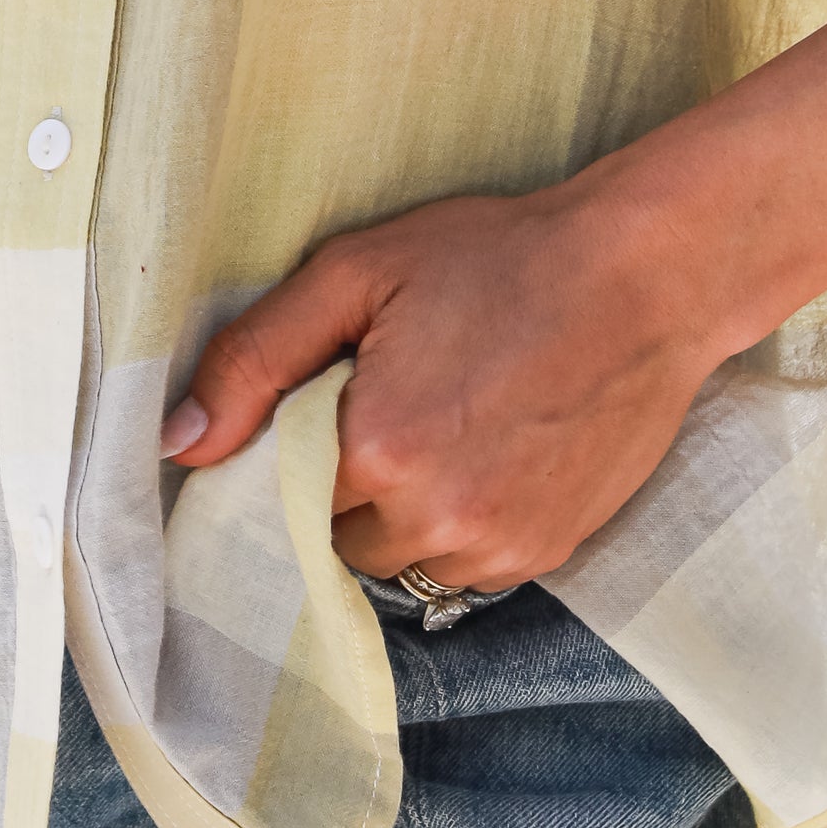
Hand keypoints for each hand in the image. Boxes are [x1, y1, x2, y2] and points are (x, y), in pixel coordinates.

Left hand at [162, 166, 719, 589]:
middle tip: (389, 405)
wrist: (648, 277)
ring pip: (401, 563)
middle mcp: (437, 520)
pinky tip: (486, 451)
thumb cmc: (501, 258)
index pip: (279, 500)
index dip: (294, 453)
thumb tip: (178, 444)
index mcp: (378, 452)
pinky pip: (467, 568)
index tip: (320, 414)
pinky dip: (461, 525)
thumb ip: (255, 359)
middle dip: (345, 486)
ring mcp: (499, 547)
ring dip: (401, 516)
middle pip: (337, 541)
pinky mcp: (548, 553)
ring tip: (443, 426)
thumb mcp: (359, 272)